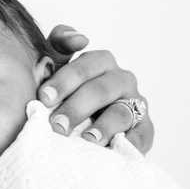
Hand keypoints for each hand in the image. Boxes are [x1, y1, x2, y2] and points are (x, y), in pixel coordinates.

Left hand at [40, 24, 153, 153]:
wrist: (83, 126)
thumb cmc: (68, 92)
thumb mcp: (57, 66)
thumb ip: (59, 46)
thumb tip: (78, 38)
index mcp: (99, 62)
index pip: (85, 65)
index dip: (64, 80)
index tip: (44, 98)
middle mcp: (120, 79)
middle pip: (99, 89)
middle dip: (76, 108)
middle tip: (56, 126)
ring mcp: (134, 103)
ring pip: (120, 112)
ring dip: (103, 127)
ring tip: (87, 140)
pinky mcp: (145, 127)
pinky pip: (143, 134)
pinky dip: (132, 143)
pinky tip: (117, 150)